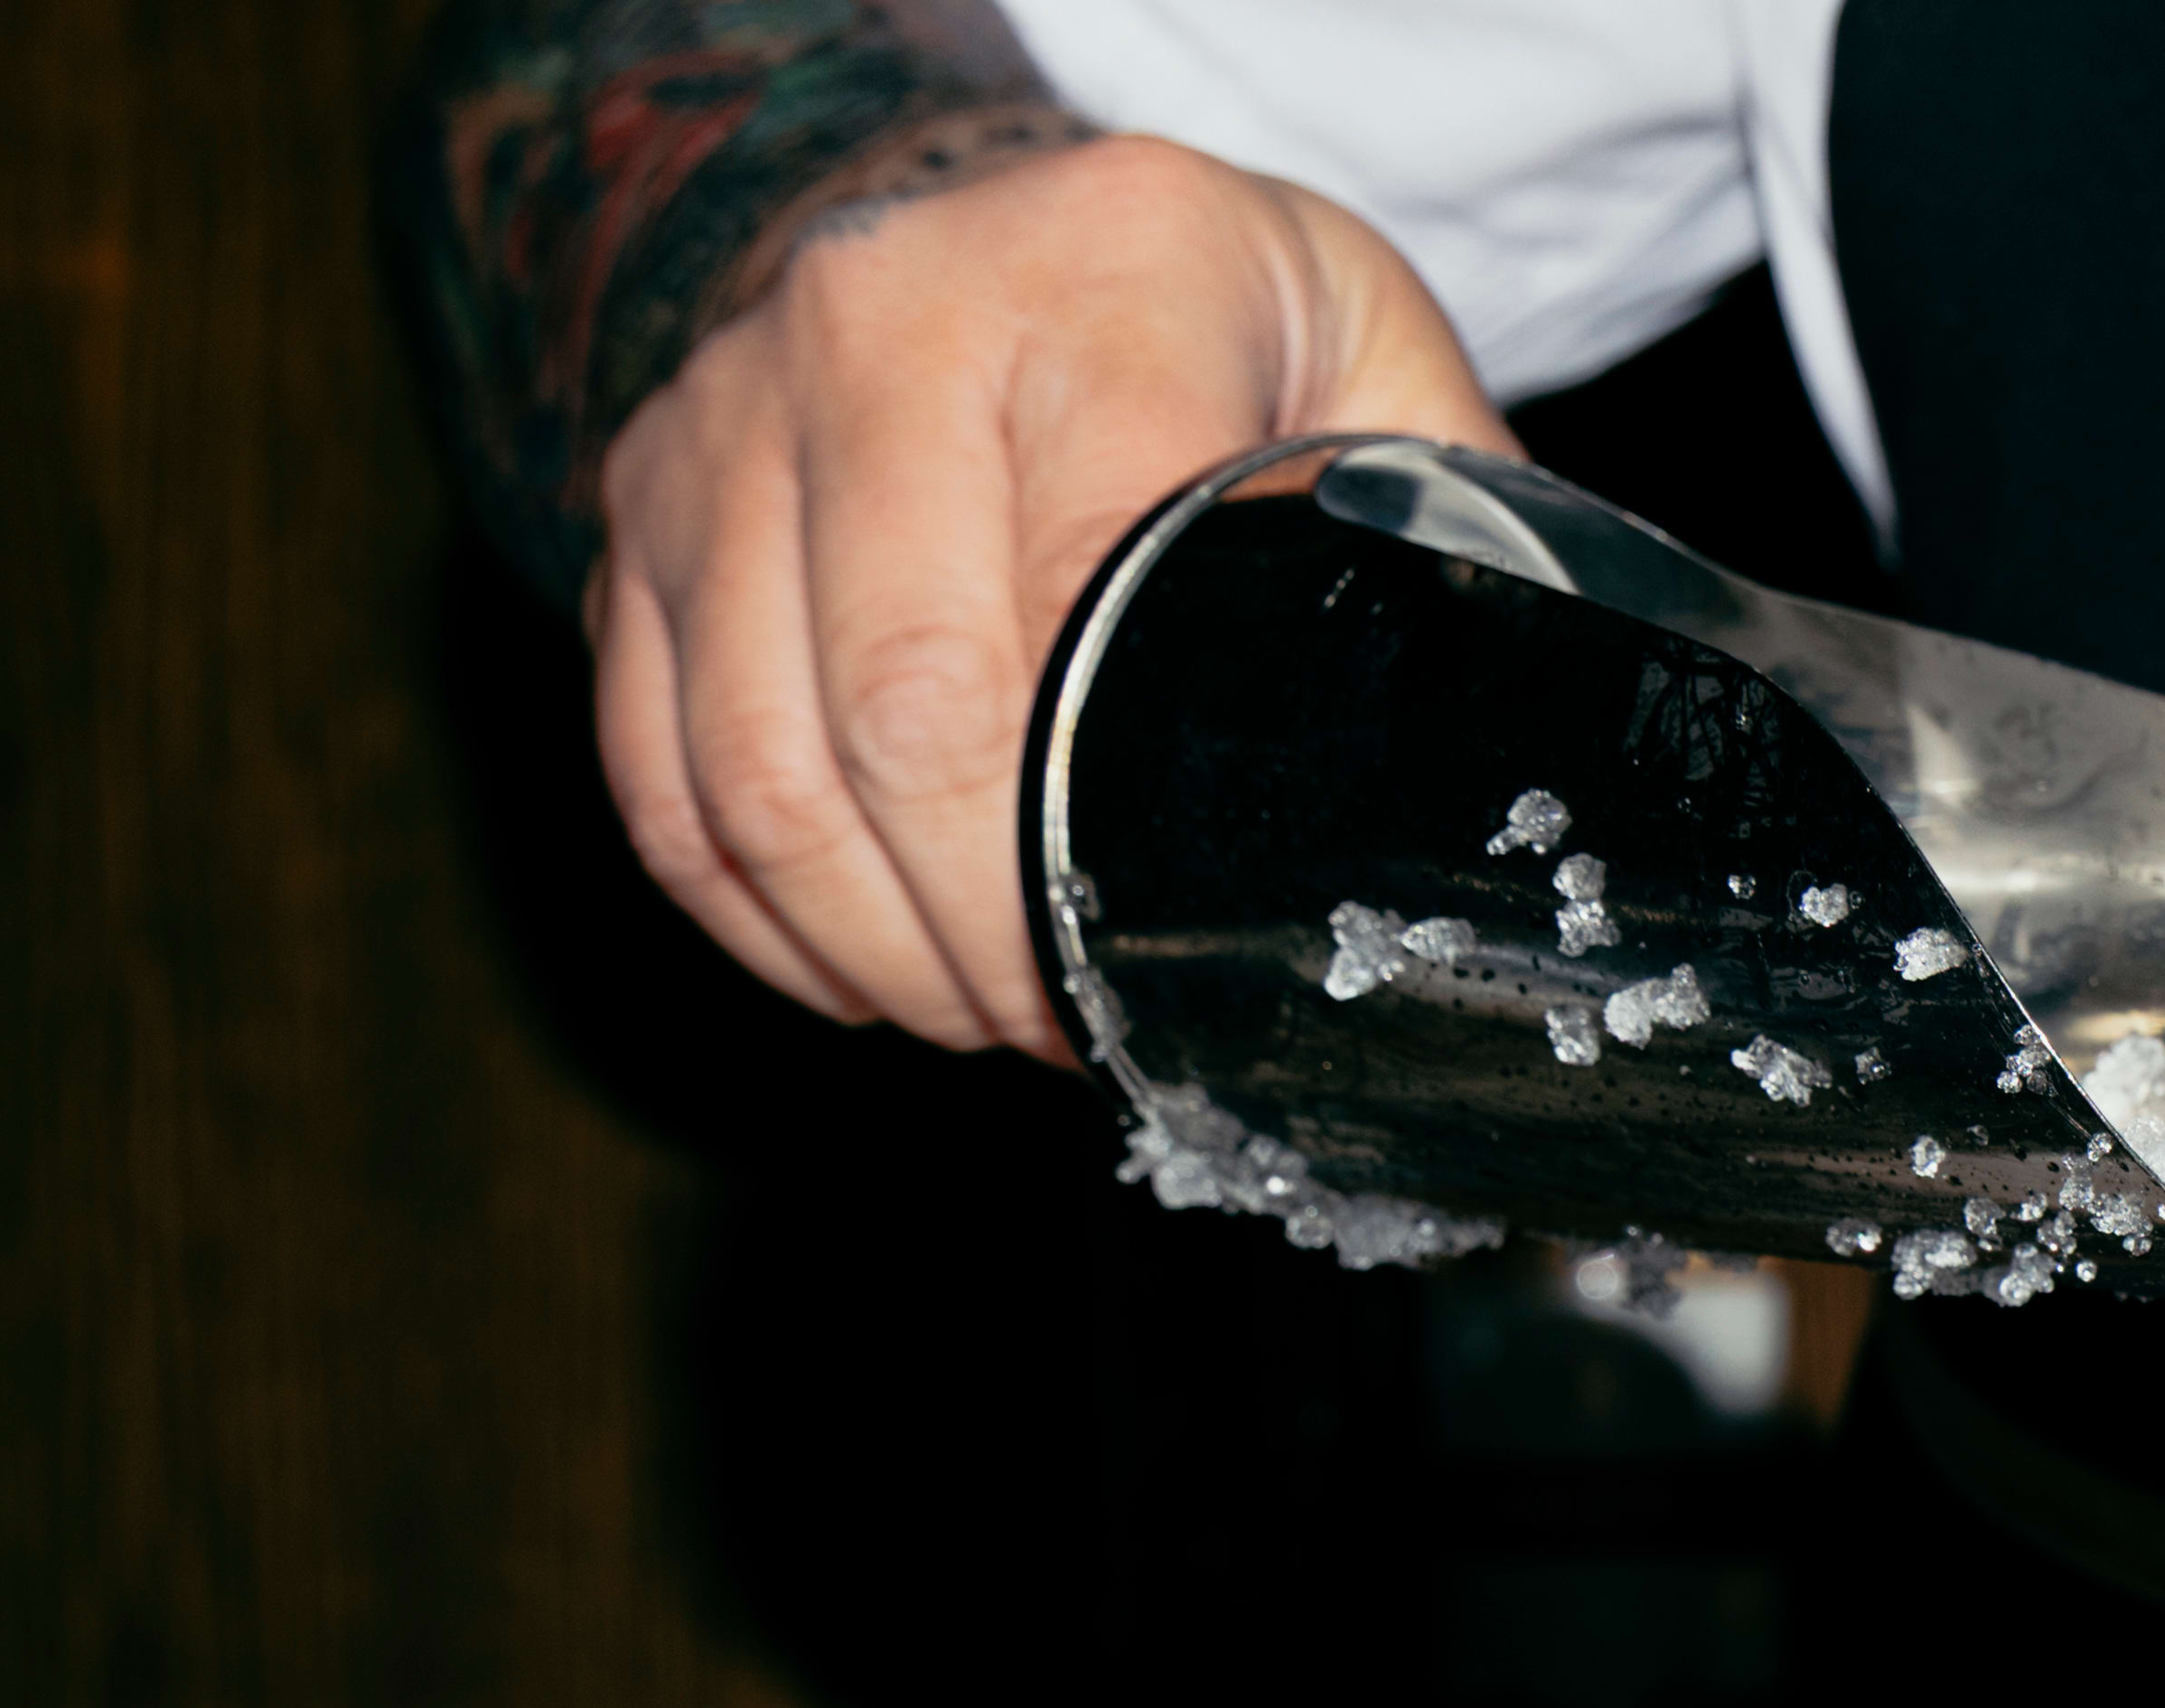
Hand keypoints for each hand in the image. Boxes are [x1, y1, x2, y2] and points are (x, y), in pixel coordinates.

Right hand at [590, 134, 1502, 1056]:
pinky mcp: (633, 506)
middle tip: (1089, 1031)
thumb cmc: (1231, 337)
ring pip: (760, 772)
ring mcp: (726, 411)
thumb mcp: (1385, 382)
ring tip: (993, 1016)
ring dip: (881, 953)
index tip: (1183, 969)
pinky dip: (760, 914)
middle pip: (906, 719)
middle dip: (999, 937)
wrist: (1009, 218)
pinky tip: (868, 973)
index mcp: (1107, 277)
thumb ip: (1452, 552)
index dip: (1124, 837)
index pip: (1089, 598)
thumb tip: (1530, 779)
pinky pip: (658, 773)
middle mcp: (878, 313)